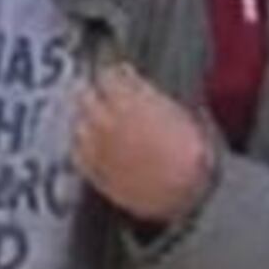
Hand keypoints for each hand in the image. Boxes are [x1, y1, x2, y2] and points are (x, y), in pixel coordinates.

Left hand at [73, 62, 215, 226]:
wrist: (184, 193)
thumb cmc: (191, 153)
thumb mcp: (180, 113)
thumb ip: (151, 97)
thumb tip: (143, 91)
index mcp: (130, 99)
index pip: (108, 75)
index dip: (115, 76)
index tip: (119, 78)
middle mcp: (106, 118)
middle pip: (85, 95)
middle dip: (94, 94)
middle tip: (103, 98)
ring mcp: (96, 145)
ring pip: (78, 122)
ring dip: (86, 120)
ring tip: (97, 123)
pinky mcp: (92, 170)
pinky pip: (77, 152)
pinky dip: (83, 147)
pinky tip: (93, 147)